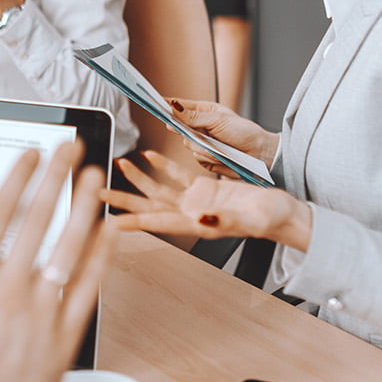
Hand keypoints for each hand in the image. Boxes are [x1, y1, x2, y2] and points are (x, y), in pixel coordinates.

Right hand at [0, 143, 114, 381]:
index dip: (18, 178)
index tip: (30, 154)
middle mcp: (8, 287)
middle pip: (38, 219)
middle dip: (55, 177)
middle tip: (70, 148)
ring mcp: (40, 308)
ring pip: (68, 247)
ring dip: (83, 207)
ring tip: (94, 177)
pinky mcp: (64, 332)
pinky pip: (87, 287)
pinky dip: (101, 257)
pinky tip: (109, 231)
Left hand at [103, 150, 312, 251]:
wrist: (284, 213)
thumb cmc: (272, 219)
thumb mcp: (250, 218)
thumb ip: (223, 220)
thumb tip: (199, 219)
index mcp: (197, 224)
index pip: (157, 223)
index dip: (133, 222)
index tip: (110, 222)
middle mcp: (191, 214)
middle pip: (149, 206)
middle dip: (123, 200)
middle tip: (97, 193)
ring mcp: (196, 202)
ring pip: (159, 190)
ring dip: (139, 178)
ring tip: (120, 164)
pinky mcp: (205, 190)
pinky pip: (178, 177)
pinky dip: (163, 167)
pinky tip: (149, 156)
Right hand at [171, 98, 279, 169]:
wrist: (260, 155)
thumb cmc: (244, 132)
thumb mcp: (218, 120)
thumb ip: (193, 116)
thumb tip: (173, 107)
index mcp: (203, 112)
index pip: (180, 107)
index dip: (167, 106)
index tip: (155, 103)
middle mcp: (200, 127)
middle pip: (180, 129)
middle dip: (191, 132)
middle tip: (202, 133)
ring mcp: (202, 144)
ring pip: (188, 146)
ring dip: (205, 147)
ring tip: (222, 146)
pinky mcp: (205, 159)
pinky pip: (197, 159)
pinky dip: (209, 158)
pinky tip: (222, 156)